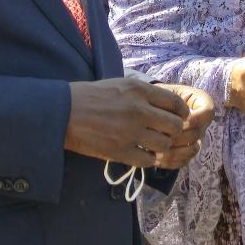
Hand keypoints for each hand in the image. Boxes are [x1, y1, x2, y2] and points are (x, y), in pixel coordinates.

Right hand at [65, 78, 186, 167]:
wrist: (62, 112)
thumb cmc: (90, 96)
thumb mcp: (121, 84)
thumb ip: (144, 93)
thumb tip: (167, 103)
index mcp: (140, 90)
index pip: (176, 103)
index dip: (181, 113)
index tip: (178, 117)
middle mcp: (139, 110)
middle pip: (175, 126)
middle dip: (174, 131)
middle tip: (165, 133)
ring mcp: (130, 132)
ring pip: (164, 145)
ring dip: (161, 147)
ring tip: (152, 145)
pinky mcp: (119, 151)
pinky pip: (148, 160)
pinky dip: (147, 159)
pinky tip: (140, 153)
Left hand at [152, 83, 214, 167]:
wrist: (148, 106)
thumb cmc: (155, 96)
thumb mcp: (162, 91)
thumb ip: (169, 101)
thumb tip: (176, 120)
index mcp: (201, 102)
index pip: (207, 113)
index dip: (193, 119)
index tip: (176, 119)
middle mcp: (202, 122)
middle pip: (197, 134)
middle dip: (176, 136)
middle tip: (157, 135)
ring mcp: (196, 138)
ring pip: (192, 150)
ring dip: (172, 151)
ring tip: (153, 148)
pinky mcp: (187, 152)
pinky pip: (183, 161)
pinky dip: (169, 162)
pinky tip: (154, 157)